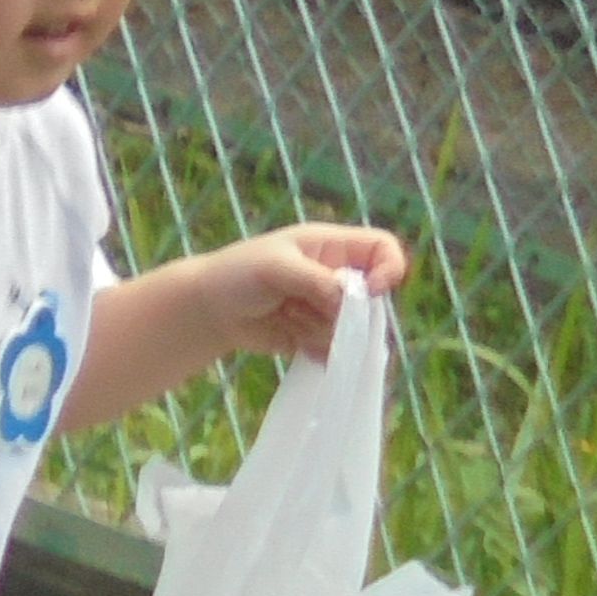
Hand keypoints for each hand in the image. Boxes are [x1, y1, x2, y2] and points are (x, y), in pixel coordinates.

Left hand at [203, 223, 409, 365]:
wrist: (207, 310)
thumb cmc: (237, 274)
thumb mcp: (276, 268)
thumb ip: (316, 281)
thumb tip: (351, 303)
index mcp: (331, 246)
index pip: (383, 249)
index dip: (389, 269)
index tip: (370, 292)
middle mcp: (337, 276)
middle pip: (372, 299)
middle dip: (345, 312)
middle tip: (302, 307)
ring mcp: (328, 308)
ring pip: (353, 328)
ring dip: (319, 327)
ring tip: (284, 313)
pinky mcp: (316, 334)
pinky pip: (335, 348)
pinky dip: (315, 347)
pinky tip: (286, 334)